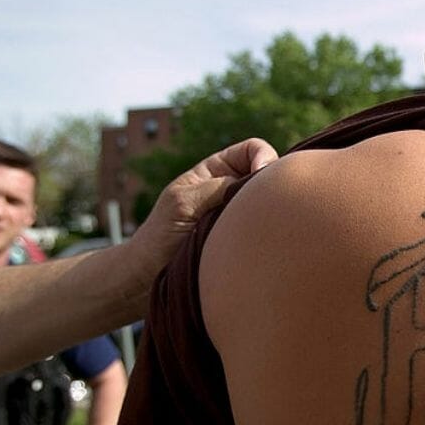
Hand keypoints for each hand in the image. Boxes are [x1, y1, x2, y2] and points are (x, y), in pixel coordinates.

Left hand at [132, 138, 278, 269]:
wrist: (152, 275)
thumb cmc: (160, 234)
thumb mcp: (185, 201)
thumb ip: (220, 187)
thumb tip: (259, 181)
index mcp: (218, 169)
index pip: (253, 150)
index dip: (264, 157)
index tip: (260, 176)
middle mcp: (234, 188)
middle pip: (270, 174)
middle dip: (272, 184)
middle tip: (266, 203)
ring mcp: (242, 213)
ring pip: (272, 203)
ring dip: (269, 211)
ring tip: (259, 224)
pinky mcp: (248, 238)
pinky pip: (268, 228)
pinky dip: (268, 231)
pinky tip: (259, 240)